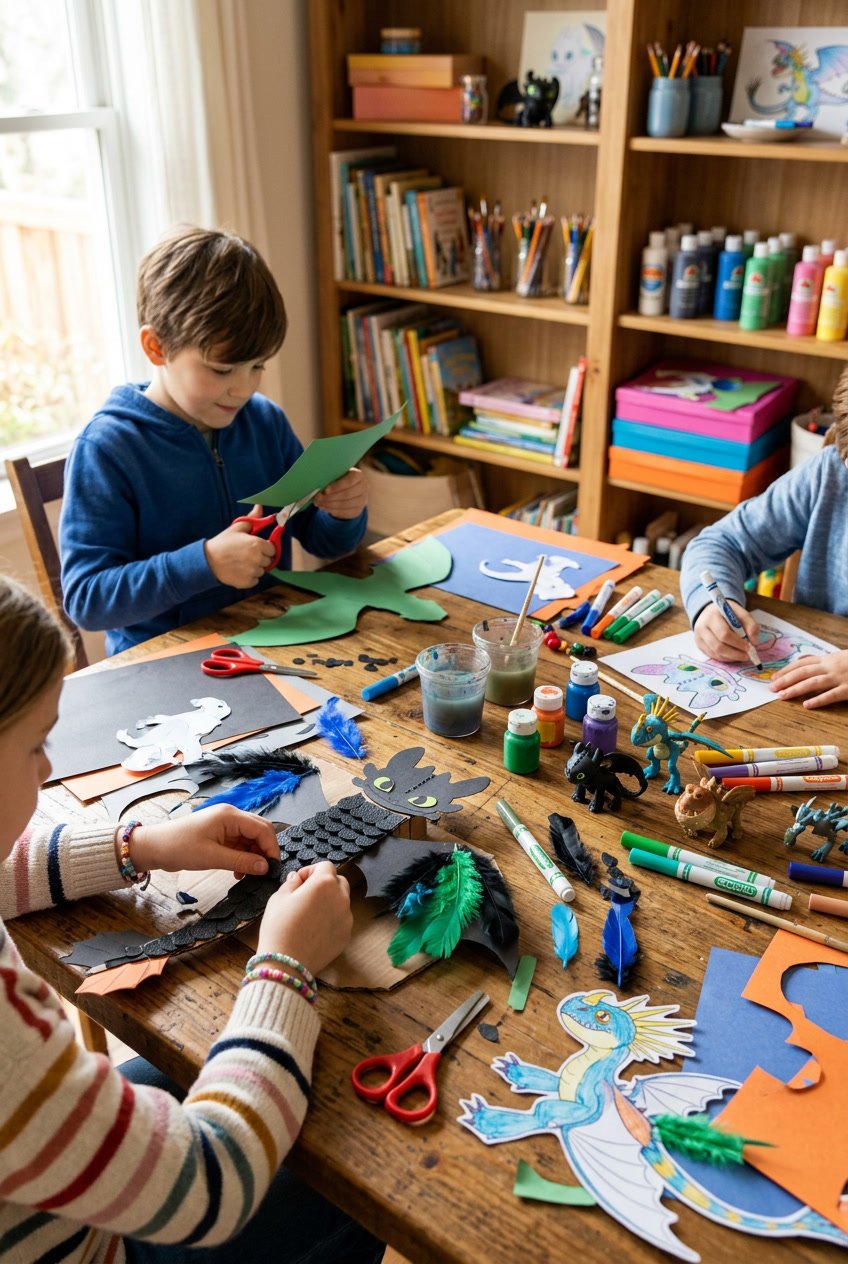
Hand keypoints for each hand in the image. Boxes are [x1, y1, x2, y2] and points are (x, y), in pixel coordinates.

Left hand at [123, 806, 279, 879]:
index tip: (272, 868)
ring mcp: (225, 825)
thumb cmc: (178, 847)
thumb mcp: (211, 857)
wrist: (154, 847)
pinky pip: (240, 844)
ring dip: (253, 856)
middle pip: (259, 831)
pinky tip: (238, 871)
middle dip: (264, 851)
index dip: (271, 848)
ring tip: (247, 875)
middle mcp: (231, 816)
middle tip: (264, 872)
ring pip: (251, 839)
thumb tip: (264, 867)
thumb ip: (241, 862)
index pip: (262, 828)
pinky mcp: (220, 834)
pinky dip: (243, 857)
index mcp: (230, 815)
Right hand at [205, 504, 274, 586]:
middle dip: (261, 558)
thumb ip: (252, 518)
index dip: (265, 548)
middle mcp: (257, 559)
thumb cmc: (223, 543)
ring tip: (241, 563)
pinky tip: (239, 570)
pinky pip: (255, 580)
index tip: (256, 547)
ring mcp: (252, 572)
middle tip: (247, 555)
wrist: (208, 560)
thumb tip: (260, 506)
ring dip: (255, 568)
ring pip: (262, 571)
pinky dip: (249, 577)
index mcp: (257, 544)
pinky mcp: (247, 582)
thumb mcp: (237, 528)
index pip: (272, 549)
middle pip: (268, 561)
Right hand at [257, 861, 351, 974]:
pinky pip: (341, 920)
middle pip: (338, 881)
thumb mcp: (278, 898)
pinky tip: (315, 930)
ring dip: (329, 901)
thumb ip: (292, 883)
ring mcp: (346, 918)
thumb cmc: (279, 927)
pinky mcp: (346, 935)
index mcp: (324, 884)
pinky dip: (332, 919)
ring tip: (310, 915)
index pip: (326, 865)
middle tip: (306, 895)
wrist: (286, 963)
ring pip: (342, 901)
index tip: (299, 881)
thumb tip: (297, 878)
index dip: (311, 870)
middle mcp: (341, 898)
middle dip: (324, 883)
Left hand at [313, 468, 366, 519]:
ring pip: (345, 505)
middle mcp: (363, 487)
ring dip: (329, 505)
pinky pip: (344, 512)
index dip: (337, 486)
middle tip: (318, 498)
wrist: (349, 489)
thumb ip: (330, 478)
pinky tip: (324, 507)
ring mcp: (362, 500)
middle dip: (330, 497)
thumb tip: (318, 486)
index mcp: (358, 475)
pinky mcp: (358, 510)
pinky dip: (332, 511)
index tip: (325, 490)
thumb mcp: (337, 474)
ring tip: (318, 503)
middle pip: (347, 494)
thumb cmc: (339, 479)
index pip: (350, 481)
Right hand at [693, 601, 759, 661]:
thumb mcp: (740, 613)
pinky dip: (725, 658)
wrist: (710, 612)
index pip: (724, 633)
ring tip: (742, 656)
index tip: (749, 647)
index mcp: (712, 616)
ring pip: (715, 653)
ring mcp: (699, 637)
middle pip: (718, 646)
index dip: (737, 643)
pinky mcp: (699, 645)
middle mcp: (702, 627)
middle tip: (747, 656)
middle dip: (735, 653)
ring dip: (731, 657)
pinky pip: (713, 656)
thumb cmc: (727, 613)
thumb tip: (754, 642)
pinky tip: (733, 656)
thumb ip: (751, 625)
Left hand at [769, 648, 847, 708]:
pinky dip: (818, 700)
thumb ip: (821, 659)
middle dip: (785, 680)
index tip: (773, 677)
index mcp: (827, 659)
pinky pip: (831, 695)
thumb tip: (802, 660)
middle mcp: (831, 666)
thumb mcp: (838, 656)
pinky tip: (806, 705)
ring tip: (782, 696)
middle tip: (771, 688)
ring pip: (813, 683)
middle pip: (803, 672)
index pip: (802, 664)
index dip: (786, 670)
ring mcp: (840, 678)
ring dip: (796, 689)